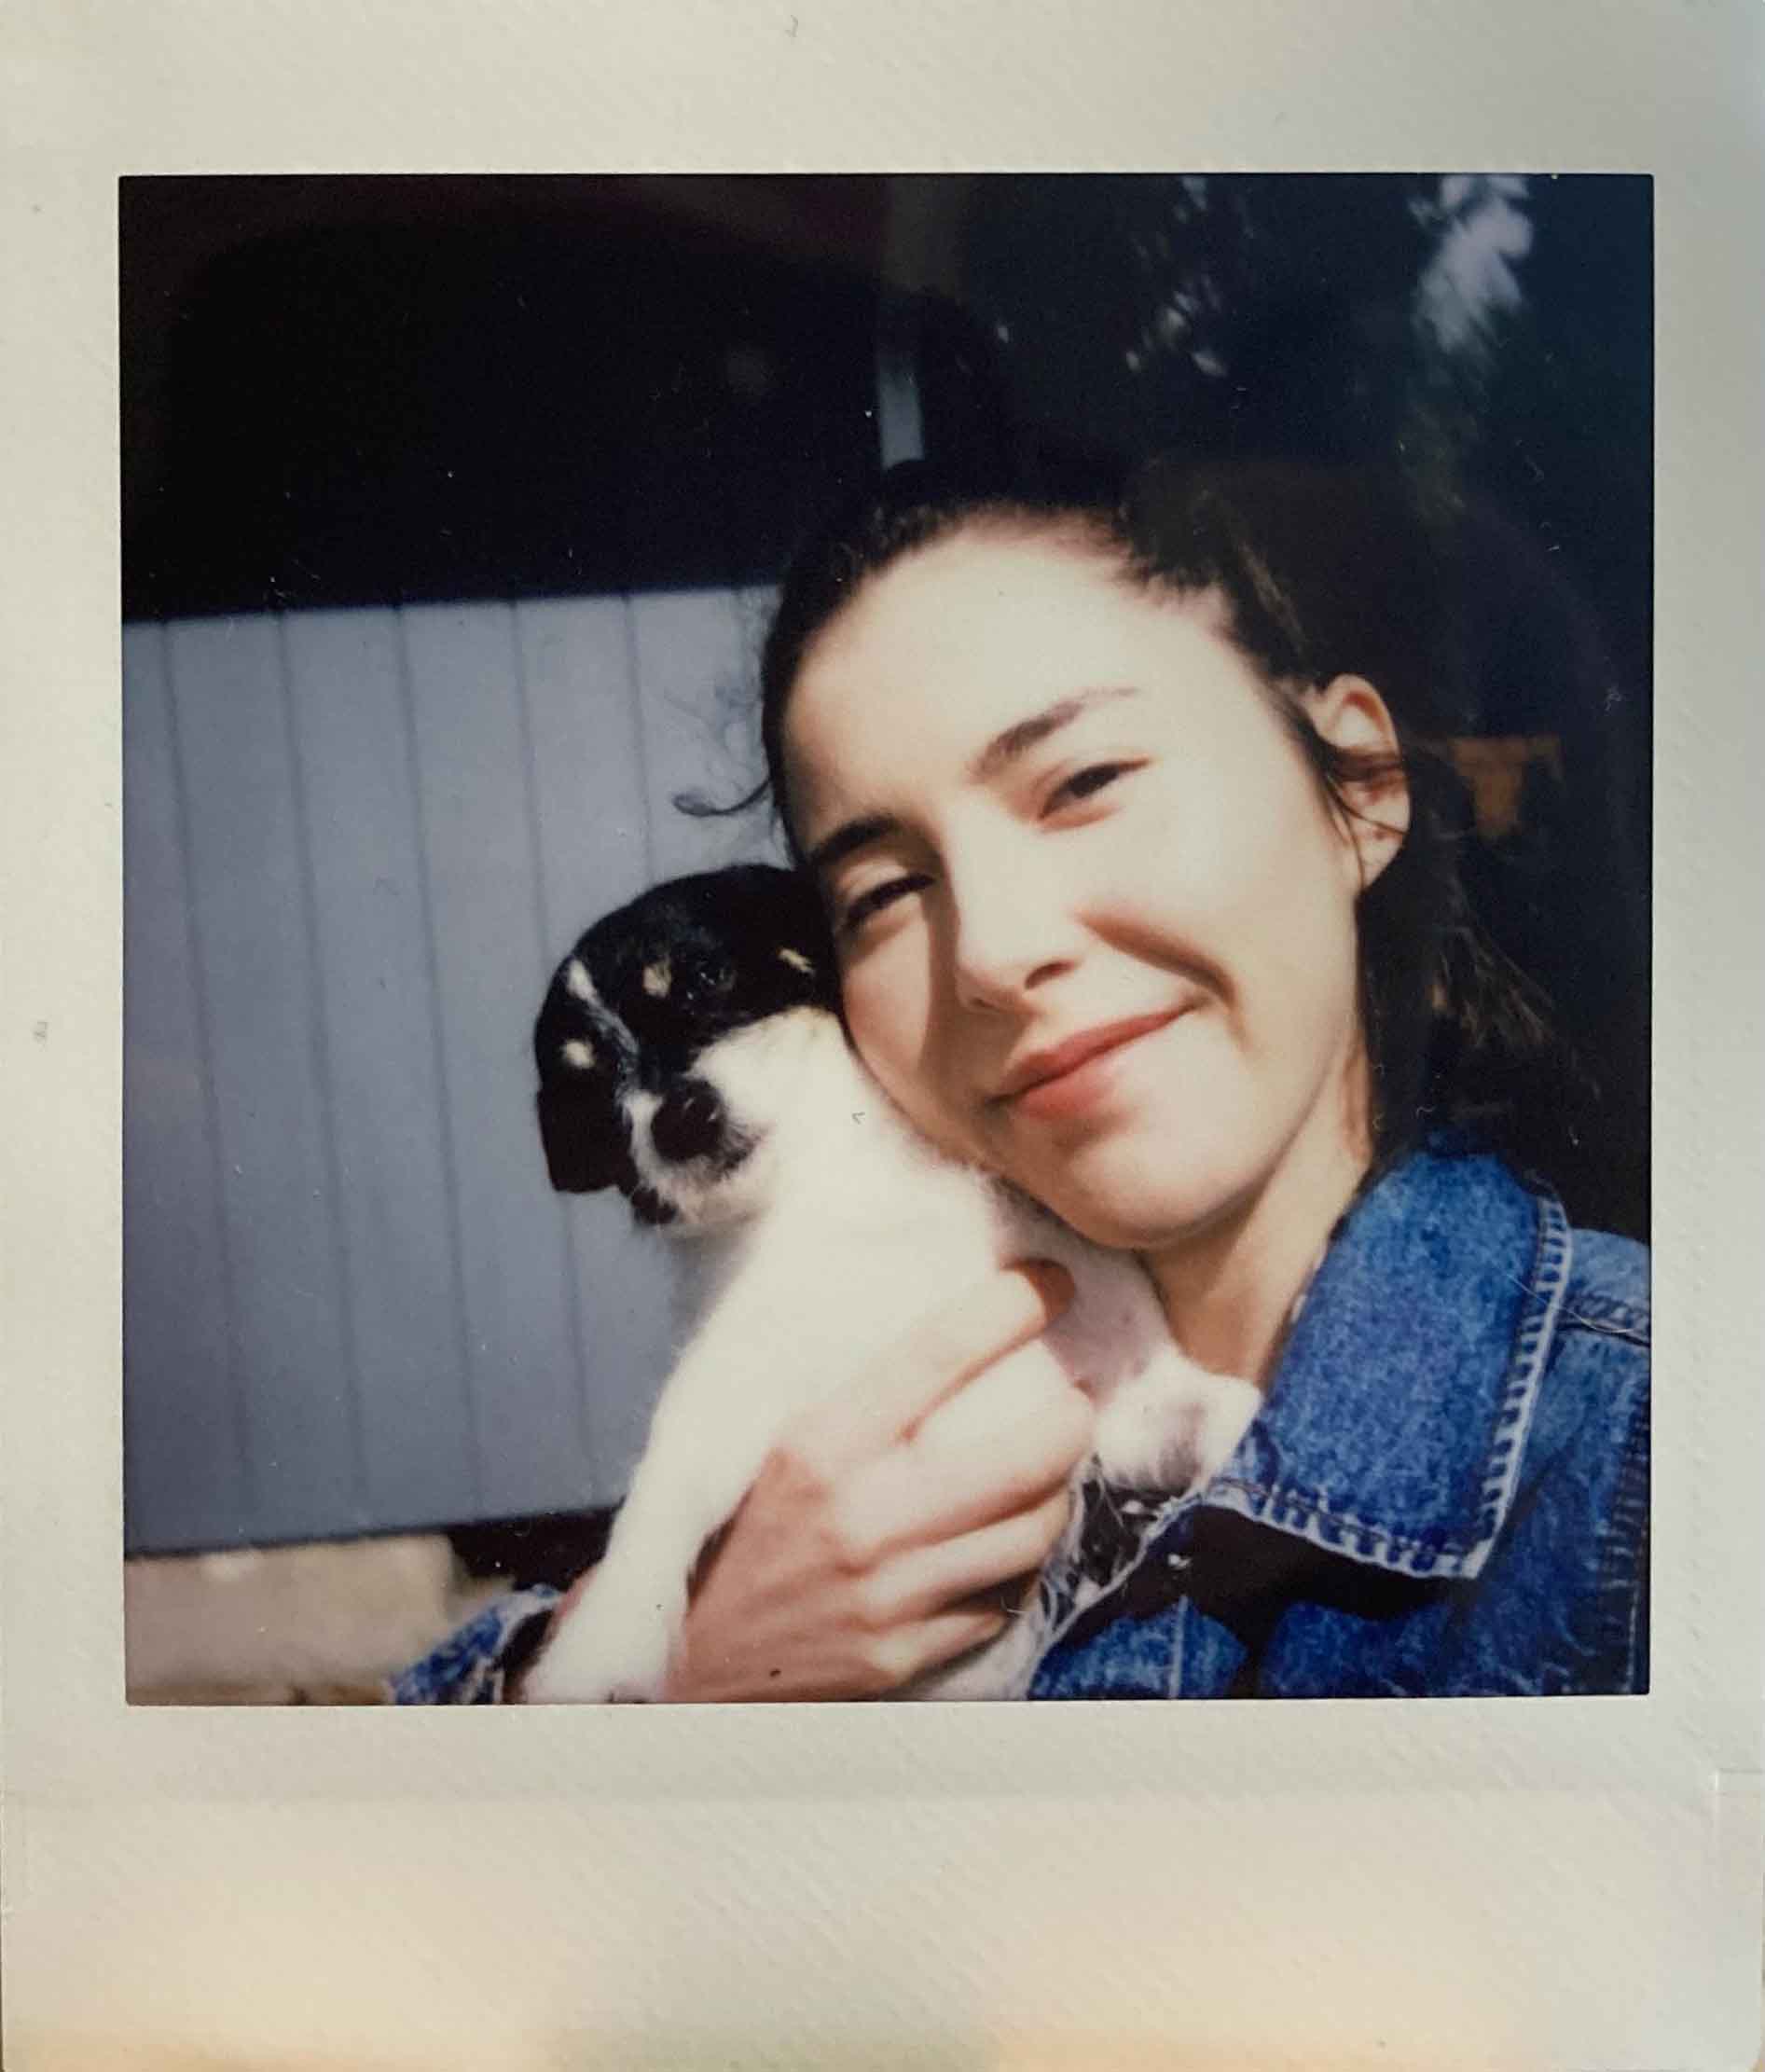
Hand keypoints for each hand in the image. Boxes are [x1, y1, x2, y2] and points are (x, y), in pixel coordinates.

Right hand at [658, 1261, 1091, 1700]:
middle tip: (1079, 1398)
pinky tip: (1013, 1539)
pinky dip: (1021, 1563)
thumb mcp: (778, 1443)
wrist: (685, 1664)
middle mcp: (864, 1516)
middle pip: (1022, 1457)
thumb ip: (857, 1397)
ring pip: (1029, 1532)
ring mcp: (891, 1593)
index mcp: (821, 1444)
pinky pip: (1003, 1598)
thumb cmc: (736, 1533)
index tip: (1051, 1281)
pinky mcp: (907, 1653)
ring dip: (1058, 1492)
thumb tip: (948, 1335)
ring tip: (1054, 1469)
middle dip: (1072, 1418)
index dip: (1011, 1308)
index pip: (939, 1355)